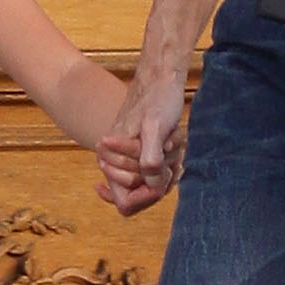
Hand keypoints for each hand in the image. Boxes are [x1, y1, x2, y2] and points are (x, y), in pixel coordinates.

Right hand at [95, 57, 185, 213]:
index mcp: (110, 160)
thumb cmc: (156, 99)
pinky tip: (173, 145)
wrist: (161, 80)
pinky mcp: (142, 156)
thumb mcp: (154, 127)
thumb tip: (152, 186)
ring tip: (171, 140)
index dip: (147, 195)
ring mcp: (129, 161)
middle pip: (142, 196)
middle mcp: (115, 165)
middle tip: (169, 147)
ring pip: (153, 186)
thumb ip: (150, 158)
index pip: (125, 204)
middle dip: (160, 176)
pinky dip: (170, 164)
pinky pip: (158, 175)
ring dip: (168, 166)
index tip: (163, 174)